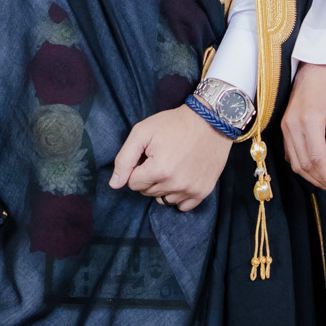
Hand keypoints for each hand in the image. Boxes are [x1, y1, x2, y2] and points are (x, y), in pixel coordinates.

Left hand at [109, 106, 234, 211]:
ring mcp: (191, 189)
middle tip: (161, 157)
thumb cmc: (174, 124)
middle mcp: (175, 184)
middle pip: (148, 192)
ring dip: (163, 186)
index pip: (133, 183)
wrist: (210, 120)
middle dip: (149, 177)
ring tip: (172, 165)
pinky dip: (179, 195)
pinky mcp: (203, 190)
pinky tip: (182, 177)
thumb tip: (115, 184)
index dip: (138, 167)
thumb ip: (124, 159)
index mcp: (158, 171)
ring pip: (163, 199)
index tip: (148, 154)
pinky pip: (183, 205)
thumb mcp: (142, 132)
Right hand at [283, 64, 325, 197]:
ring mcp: (286, 126)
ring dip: (311, 177)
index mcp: (309, 120)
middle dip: (320, 181)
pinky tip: (315, 170)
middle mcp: (293, 126)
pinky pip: (290, 153)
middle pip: (303, 164)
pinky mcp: (284, 126)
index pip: (316, 159)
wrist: (314, 67)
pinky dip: (302, 166)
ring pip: (295, 162)